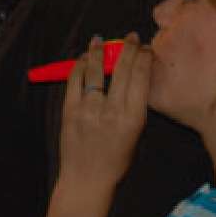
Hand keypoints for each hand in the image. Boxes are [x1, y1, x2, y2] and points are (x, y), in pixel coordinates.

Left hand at [56, 33, 151, 206]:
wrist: (87, 179)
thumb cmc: (116, 161)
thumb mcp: (136, 134)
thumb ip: (134, 107)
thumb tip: (134, 79)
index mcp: (133, 116)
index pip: (141, 77)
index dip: (143, 57)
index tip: (145, 48)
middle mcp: (112, 109)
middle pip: (122, 69)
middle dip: (127, 49)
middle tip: (130, 37)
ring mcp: (89, 108)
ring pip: (95, 71)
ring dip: (99, 51)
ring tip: (100, 39)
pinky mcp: (70, 110)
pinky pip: (75, 81)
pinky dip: (79, 66)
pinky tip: (83, 58)